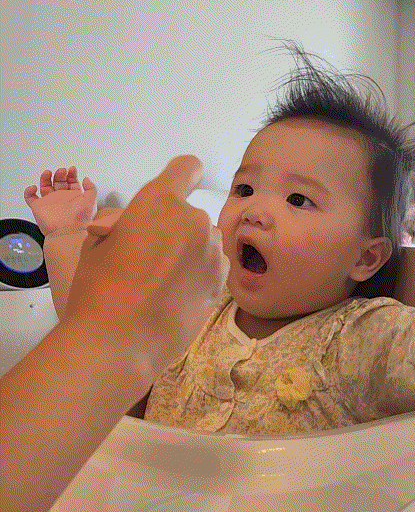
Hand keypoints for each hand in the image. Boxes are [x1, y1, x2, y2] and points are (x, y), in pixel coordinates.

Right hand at [24, 167, 96, 236]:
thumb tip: (86, 179)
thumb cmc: (80, 221)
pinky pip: (30, 198)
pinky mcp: (39, 207)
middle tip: (62, 171)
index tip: (72, 169)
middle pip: (59, 182)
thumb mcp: (91, 201)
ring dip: (45, 178)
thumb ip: (91, 188)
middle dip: (60, 174)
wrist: (68, 233)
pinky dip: (29, 191)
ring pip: (45, 186)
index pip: (72, 182)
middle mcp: (62, 199)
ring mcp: (50, 202)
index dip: (71, 174)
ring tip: (48, 173)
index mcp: (74, 197)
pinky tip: (34, 187)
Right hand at [66, 156, 228, 380]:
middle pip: (189, 215)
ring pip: (203, 242)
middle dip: (172, 229)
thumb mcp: (96, 244)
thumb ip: (120, 221)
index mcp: (161, 201)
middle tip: (146, 257)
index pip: (187, 168)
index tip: (174, 192)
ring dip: (189, 252)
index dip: (181, 177)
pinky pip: (212, 265)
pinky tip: (175, 296)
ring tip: (161, 282)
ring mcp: (212, 251)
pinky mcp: (221, 280)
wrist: (118, 343)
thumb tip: (126, 223)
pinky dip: (199, 274)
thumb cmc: (99, 291)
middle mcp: (194, 220)